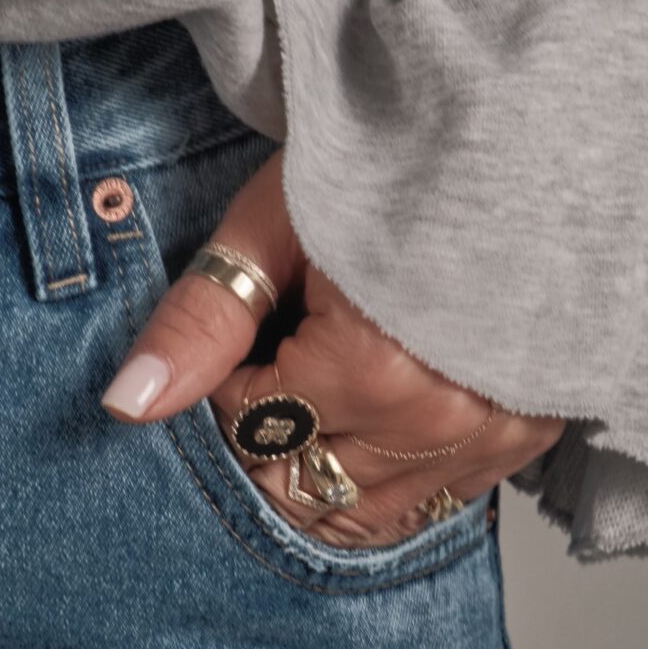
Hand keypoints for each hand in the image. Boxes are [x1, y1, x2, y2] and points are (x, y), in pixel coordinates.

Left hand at [100, 149, 565, 547]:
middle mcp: (435, 422)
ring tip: (332, 378)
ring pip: (360, 507)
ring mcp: (488, 437)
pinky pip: (429, 504)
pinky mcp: (521, 439)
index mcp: (368, 370)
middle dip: (272, 429)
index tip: (258, 320)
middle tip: (290, 349)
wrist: (521, 140)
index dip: (230, 379)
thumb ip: (202, 322)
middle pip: (299, 480)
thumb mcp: (277, 224)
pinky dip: (389, 474)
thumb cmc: (389, 164)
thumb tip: (127, 405)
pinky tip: (381, 415)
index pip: (248, 429)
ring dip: (326, 461)